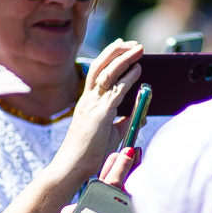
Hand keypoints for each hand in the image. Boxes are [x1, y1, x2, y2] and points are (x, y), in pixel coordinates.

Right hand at [54, 40, 142, 181]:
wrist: (72, 169)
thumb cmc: (89, 155)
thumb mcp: (110, 134)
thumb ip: (123, 122)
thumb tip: (139, 114)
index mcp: (87, 103)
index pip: (96, 73)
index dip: (108, 57)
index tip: (120, 46)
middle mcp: (88, 100)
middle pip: (100, 67)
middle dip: (116, 52)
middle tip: (132, 43)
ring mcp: (92, 106)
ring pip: (108, 74)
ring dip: (124, 59)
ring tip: (138, 49)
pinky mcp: (100, 114)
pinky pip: (116, 91)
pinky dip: (128, 78)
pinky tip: (138, 70)